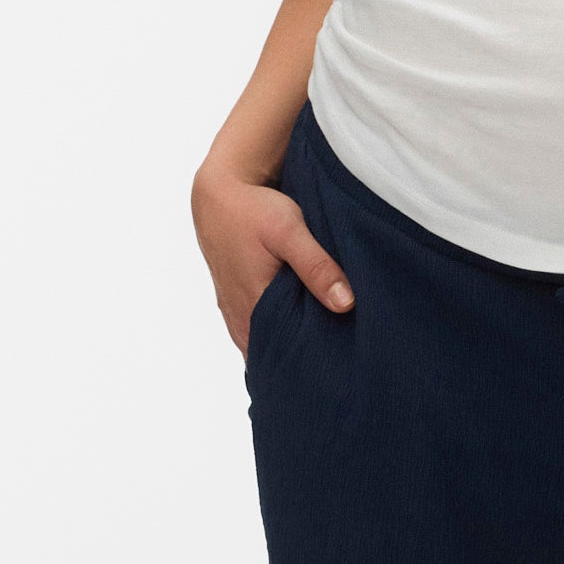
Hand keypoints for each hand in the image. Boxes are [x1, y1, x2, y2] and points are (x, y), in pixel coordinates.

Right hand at [192, 160, 353, 352]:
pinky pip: (258, 331)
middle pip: (274, 356)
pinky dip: (278, 333)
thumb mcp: (289, 232)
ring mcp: (236, 313)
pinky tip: (300, 328)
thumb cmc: (253, 211)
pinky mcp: (237, 303)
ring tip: (322, 349)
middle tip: (337, 364)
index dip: (309, 364)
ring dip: (289, 346)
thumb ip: (317, 267)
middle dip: (302, 360)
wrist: (218, 195)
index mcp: (253, 308)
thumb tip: (345, 304)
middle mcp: (240, 318)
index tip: (337, 367)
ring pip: (265, 345)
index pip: (283, 357)